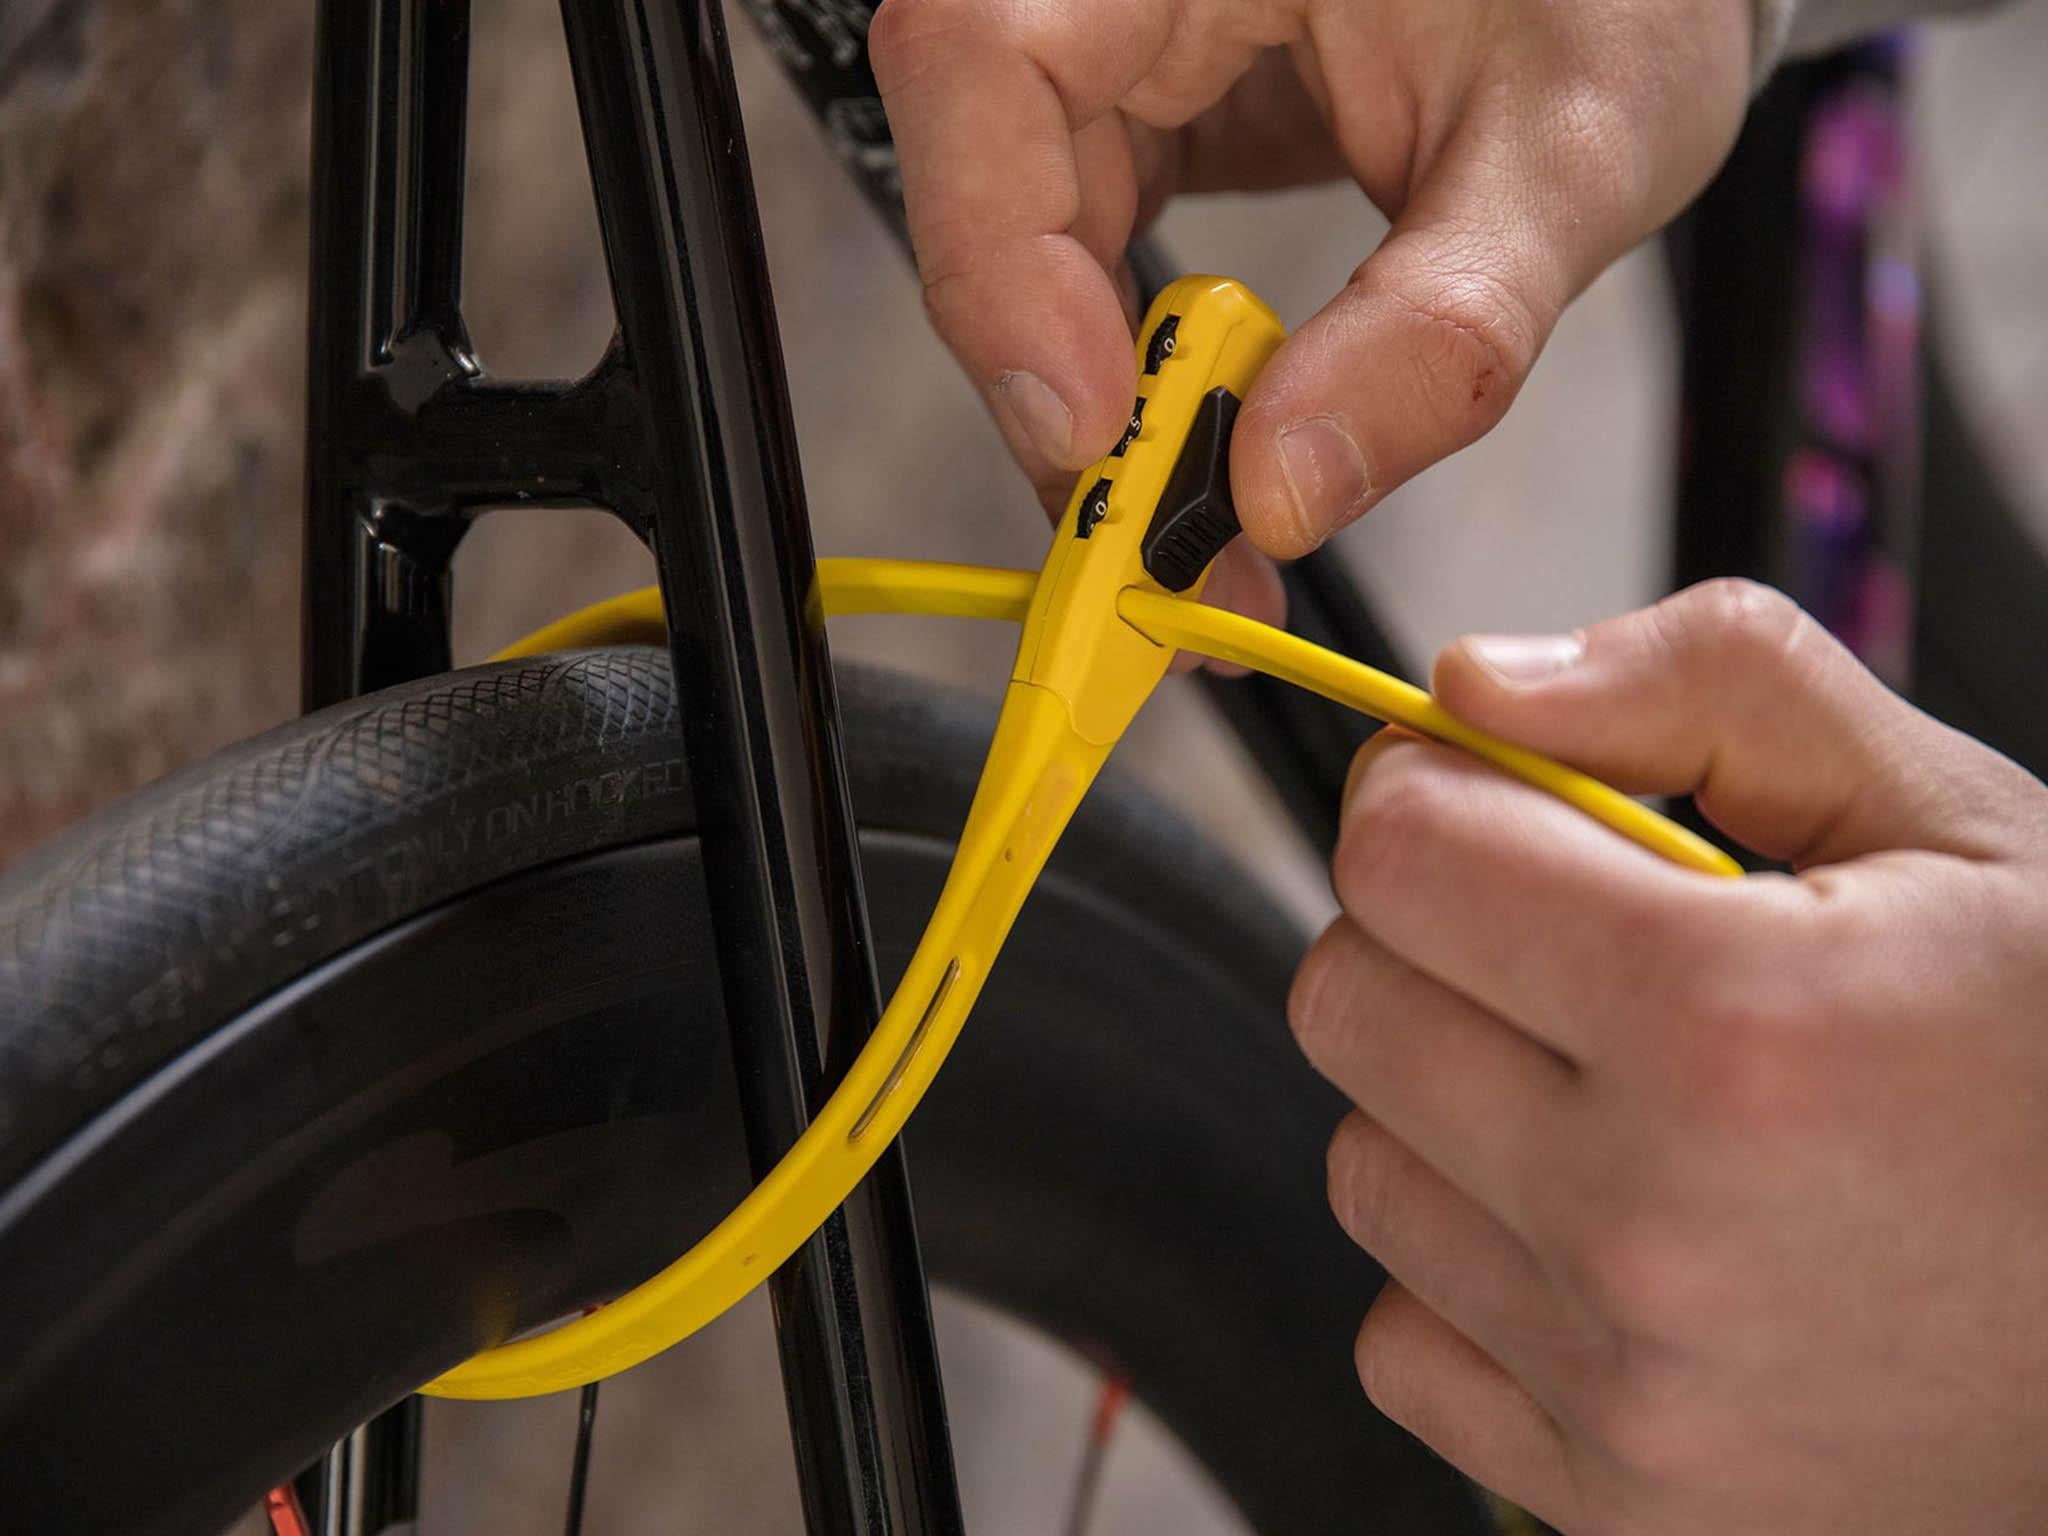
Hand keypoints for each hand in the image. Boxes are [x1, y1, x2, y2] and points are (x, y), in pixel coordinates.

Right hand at [869, 0, 1751, 578]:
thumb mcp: (1569, 153)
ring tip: (1192, 530)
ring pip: (1009, 234)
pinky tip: (1200, 451)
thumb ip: (1439, 328)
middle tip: (1150, 544)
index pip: (984, 56)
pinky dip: (1128, 369)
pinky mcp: (1143, 107)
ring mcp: (1121, 35)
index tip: (1093, 428)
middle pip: (979, 170)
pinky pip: (1073, 252)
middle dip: (1048, 377)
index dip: (997, 256)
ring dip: (1090, 398)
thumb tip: (1282, 497)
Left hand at [1290, 580, 2047, 1532]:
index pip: (1395, 852)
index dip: (1437, 791)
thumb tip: (1474, 684)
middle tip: (1581, 951)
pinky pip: (1406, 1341)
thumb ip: (1709, 691)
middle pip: (1344, 1002)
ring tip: (1629, 1105)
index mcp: (1733, 1026)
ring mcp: (1628, 1396)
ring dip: (1452, 1110)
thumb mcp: (1956, 822)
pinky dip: (1478, 1280)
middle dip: (1436, 939)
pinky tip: (1624, 1246)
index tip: (1504, 802)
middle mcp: (1654, 1229)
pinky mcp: (1621, 1513)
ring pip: (1363, 1168)